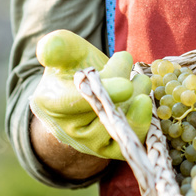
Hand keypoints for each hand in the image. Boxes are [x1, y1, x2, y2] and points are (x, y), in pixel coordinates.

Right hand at [30, 30, 152, 159]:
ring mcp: (90, 143)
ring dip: (138, 103)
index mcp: (51, 102)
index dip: (104, 93)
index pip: (76, 102)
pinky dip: (143, 123)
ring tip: (140, 81)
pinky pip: (130, 143)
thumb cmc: (74, 68)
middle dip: (126, 91)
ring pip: (119, 128)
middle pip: (103, 114)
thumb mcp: (65, 52)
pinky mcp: (110, 150)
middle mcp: (68, 128)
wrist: (84, 93)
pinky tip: (146, 102)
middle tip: (134, 74)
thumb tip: (49, 49)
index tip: (127, 85)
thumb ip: (58, 46)